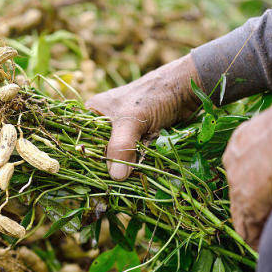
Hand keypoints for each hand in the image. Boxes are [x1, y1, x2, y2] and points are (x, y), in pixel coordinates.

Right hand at [86, 54, 201, 179]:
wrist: (188, 89)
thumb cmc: (154, 95)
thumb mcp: (132, 120)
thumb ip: (121, 146)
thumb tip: (116, 177)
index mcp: (94, 112)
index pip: (82, 140)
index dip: (86, 159)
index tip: (92, 177)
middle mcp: (107, 122)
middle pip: (101, 152)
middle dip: (108, 166)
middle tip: (113, 182)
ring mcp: (125, 131)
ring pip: (119, 156)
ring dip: (125, 167)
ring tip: (128, 180)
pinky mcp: (141, 138)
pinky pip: (134, 157)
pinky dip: (138, 164)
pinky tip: (139, 174)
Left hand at [222, 88, 271, 247]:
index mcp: (242, 140)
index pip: (242, 168)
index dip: (256, 183)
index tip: (268, 192)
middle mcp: (233, 161)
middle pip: (238, 190)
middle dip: (253, 205)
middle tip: (266, 218)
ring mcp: (237, 184)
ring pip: (241, 214)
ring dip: (255, 226)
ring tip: (266, 238)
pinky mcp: (247, 205)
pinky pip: (247, 230)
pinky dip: (257, 240)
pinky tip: (266, 246)